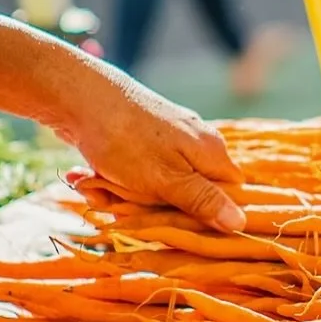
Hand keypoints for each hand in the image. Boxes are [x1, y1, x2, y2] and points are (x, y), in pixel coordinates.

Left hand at [55, 66, 245, 232]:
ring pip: (155, 188)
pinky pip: (135, 175)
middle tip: (120, 203)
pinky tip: (89, 177)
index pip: (230, 194)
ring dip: (122, 196)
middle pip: (188, 195)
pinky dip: (112, 181)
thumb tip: (241, 222)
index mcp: (211, 153)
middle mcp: (196, 145)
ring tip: (96, 186)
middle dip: (151, 208)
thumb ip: (203, 200)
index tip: (179, 224)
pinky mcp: (143, 140)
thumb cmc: (127, 141)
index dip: (211, 215)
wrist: (79, 97)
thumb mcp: (166, 180)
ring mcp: (169, 142)